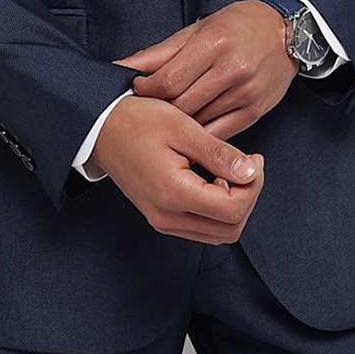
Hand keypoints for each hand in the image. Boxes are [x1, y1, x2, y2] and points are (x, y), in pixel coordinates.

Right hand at [90, 94, 264, 242]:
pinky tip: (215, 179)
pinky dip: (218, 209)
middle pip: (231, 228)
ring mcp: (163, 221)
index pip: (233, 210)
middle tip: (247, 164)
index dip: (253, 185)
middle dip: (248, 196)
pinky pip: (202, 227)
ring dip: (235, 205)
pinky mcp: (161, 217)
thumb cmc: (138, 121)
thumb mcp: (182, 127)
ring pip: (219, 233)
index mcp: (173, 194)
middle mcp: (167, 217)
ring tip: (232, 170)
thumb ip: (218, 153)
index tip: (253, 158)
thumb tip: (251, 172)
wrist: (100, 128)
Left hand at [113, 0, 298, 140]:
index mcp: (214, 43)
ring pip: (198, 122)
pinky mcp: (255, 112)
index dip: (146, 89)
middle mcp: (232, 69)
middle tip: (150, 105)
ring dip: (178, 122)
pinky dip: (199, 134)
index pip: (168, 80)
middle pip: (181, 104)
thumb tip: (124, 66)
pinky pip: (218, 133)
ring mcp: (246, 93)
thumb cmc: (237, 26)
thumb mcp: (198, 29)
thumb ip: (161, 52)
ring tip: (168, 115)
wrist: (285, 31)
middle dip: (159, 108)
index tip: (139, 88)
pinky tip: (191, 127)